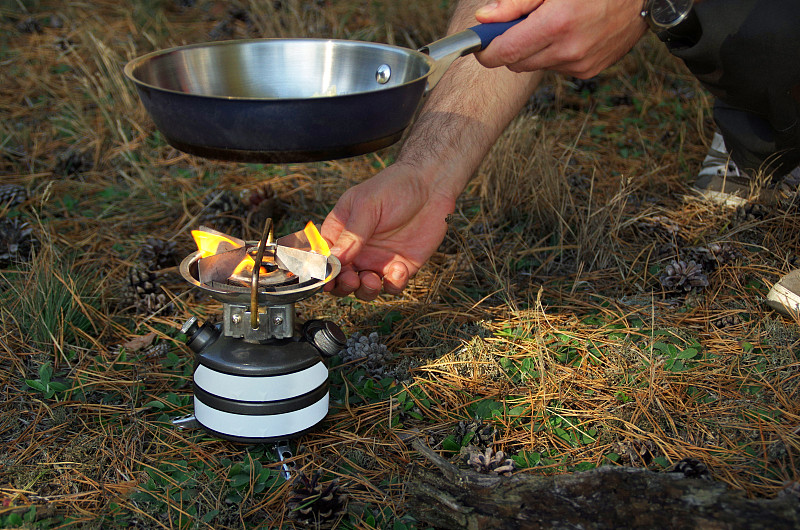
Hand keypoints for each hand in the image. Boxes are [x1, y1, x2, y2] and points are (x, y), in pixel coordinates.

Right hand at [321, 163, 455, 300]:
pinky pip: (392, 286)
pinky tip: (399, 268)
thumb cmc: (394, 187)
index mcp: (341, 233)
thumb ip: (351, 234)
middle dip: (342, 285)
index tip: (325, 277)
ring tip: (372, 280)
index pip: (323, 257)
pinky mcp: (401, 267)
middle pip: (340, 279)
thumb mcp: (367, 206)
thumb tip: (332, 260)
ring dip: (365, 290)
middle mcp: (357, 250)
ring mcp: (378, 260)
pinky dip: (393, 284)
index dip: (321, 271)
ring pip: (364, 289)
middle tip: (351, 279)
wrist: (431, 186)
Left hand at [474, 0, 646, 77]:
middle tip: (518, 24)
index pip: (504, 53)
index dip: (486, 50)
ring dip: (534, 48)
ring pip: (535, 65)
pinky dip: (554, 53)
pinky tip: (570, 33)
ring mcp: (579, 64)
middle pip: (515, 63)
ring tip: (553, 23)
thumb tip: (484, 19)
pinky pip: (555, 67)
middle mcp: (568, 50)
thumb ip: (515, 2)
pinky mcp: (588, 71)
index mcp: (556, 24)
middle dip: (510, 46)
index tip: (479, 43)